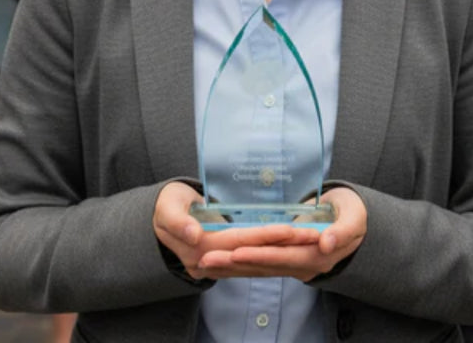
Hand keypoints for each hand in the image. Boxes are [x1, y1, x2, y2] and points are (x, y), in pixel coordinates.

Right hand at [153, 182, 321, 280]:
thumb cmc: (166, 205)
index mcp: (200, 247)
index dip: (266, 235)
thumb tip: (193, 234)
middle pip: (254, 254)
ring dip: (285, 254)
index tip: (292, 230)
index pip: (240, 241)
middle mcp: (211, 262)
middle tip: (315, 236)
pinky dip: (273, 260)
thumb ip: (178, 220)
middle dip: (286, 246)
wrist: (157, 221)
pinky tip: (293, 255)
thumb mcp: (167, 206)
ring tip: (312, 242)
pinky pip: (252, 265)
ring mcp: (216, 267)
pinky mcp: (223, 264)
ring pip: (257, 262)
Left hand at [197, 188, 367, 281]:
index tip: (236, 252)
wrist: (357, 223)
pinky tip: (222, 265)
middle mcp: (303, 266)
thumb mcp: (354, 218)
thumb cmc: (354, 213)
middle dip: (234, 264)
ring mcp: (294, 266)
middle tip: (205, 260)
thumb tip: (325, 243)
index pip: (283, 256)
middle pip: (264, 267)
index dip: (259, 255)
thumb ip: (342, 230)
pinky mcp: (288, 260)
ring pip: (259, 269)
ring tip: (204, 264)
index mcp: (317, 255)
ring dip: (232, 268)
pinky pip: (261, 267)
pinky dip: (241, 267)